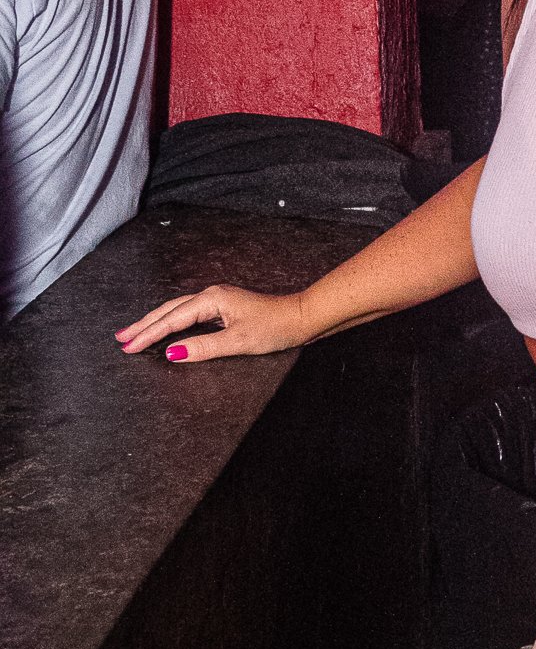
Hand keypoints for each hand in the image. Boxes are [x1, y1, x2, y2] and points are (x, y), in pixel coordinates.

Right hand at [114, 284, 308, 362]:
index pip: (171, 319)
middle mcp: (211, 295)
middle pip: (168, 310)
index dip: (148, 334)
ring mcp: (217, 300)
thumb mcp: (238, 341)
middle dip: (144, 325)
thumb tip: (173, 353)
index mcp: (211, 300)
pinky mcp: (223, 307)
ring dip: (155, 322)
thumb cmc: (275, 327)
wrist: (301, 317)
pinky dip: (172, 321)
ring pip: (177, 310)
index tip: (127, 346)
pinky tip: (166, 329)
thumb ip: (203, 348)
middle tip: (120, 338)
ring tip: (134, 333)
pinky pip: (189, 313)